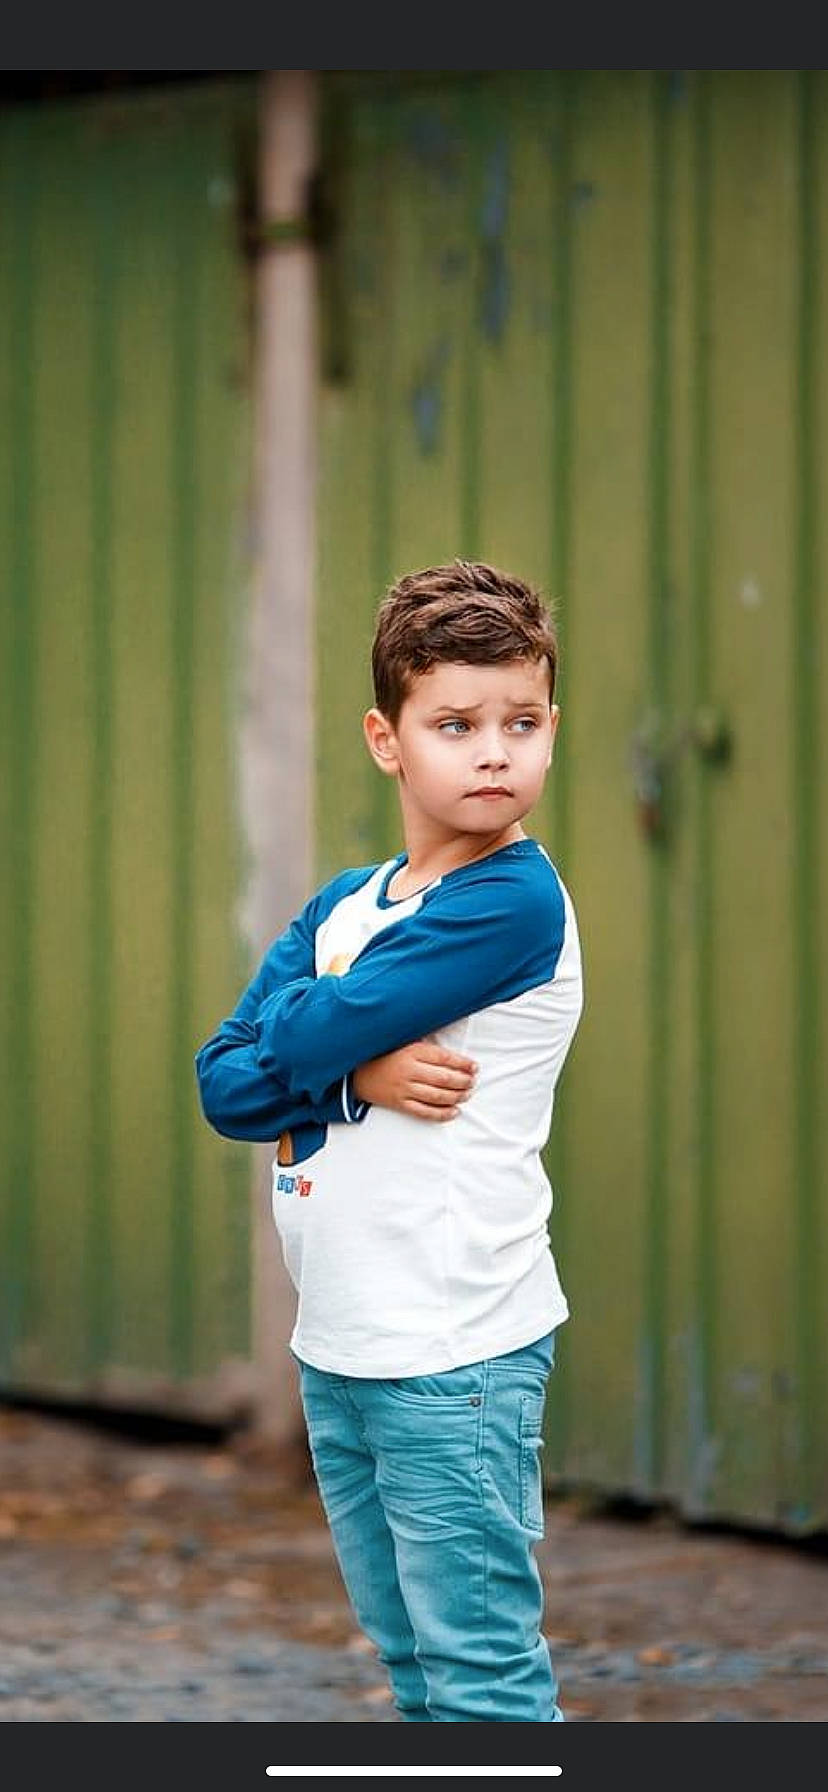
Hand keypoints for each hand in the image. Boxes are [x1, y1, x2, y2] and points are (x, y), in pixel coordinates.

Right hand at [352, 1040, 477, 1120]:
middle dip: (463, 1081)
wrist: (358, 1073)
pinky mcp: (400, 1103)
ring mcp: (404, 1089)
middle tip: (473, 1082)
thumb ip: (426, 1046)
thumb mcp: (404, 1042)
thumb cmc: (385, 1055)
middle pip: (444, 1078)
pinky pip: (424, 1112)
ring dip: (456, 1097)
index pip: (444, 1058)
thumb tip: (453, 1051)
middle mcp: (409, 1070)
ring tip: (467, 1095)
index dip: (462, 1063)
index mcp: (412, 1051)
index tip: (474, 1067)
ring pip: (437, 1096)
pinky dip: (441, 1114)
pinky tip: (454, 1112)